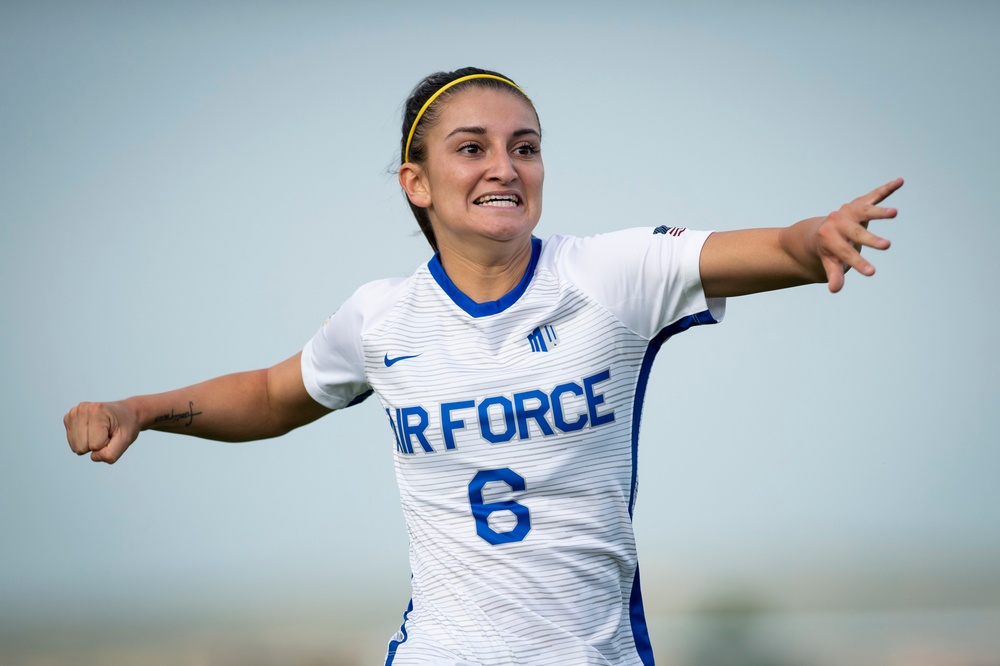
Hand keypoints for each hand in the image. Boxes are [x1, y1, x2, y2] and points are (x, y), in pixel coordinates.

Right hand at [64, 400, 138, 463]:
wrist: (127, 413)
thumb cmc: (127, 426)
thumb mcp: (125, 441)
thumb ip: (110, 454)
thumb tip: (92, 456)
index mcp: (96, 411)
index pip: (94, 446)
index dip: (106, 444)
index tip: (113, 433)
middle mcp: (82, 409)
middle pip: (81, 448)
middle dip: (96, 445)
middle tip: (107, 433)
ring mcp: (74, 413)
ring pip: (75, 447)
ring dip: (90, 443)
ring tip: (101, 431)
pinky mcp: (69, 419)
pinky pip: (73, 443)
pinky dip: (84, 440)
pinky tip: (93, 429)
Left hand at [815, 177, 902, 292]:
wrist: (820, 231)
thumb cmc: (828, 251)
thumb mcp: (829, 263)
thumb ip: (833, 274)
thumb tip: (834, 289)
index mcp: (827, 238)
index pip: (845, 252)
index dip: (858, 263)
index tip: (872, 273)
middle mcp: (836, 222)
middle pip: (855, 232)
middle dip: (870, 239)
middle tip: (887, 246)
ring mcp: (848, 211)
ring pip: (864, 211)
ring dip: (879, 212)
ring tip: (894, 213)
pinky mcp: (859, 203)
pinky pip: (874, 195)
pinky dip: (887, 188)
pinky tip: (900, 181)